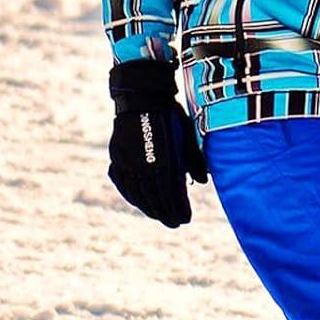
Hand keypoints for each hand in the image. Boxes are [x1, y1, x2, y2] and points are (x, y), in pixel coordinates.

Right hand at [107, 58, 208, 226]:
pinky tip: (138, 201)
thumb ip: (193, 160)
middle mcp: (143, 164)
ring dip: (148, 207)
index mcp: (163, 160)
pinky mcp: (117, 156)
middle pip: (153, 197)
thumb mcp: (187, 135)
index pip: (170, 193)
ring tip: (158, 215)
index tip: (185, 219)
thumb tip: (202, 182)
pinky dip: (131, 194)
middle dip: (165, 212)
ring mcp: (127, 161)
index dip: (178, 208)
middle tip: (174, 223)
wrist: (142, 95)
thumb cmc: (170, 115)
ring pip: (137, 192)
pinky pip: (123, 182)